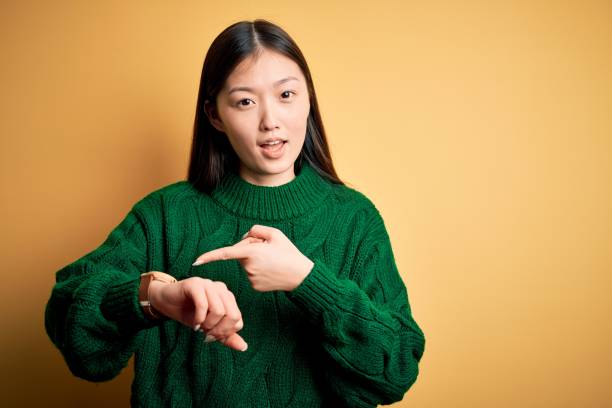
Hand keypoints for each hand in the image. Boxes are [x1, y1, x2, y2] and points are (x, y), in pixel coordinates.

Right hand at [148, 277, 247, 350]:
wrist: (165, 302)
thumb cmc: (189, 313)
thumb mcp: (209, 327)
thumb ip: (226, 336)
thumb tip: (244, 347)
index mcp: (227, 297)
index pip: (238, 320)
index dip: (225, 333)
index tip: (211, 336)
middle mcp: (221, 289)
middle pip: (233, 315)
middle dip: (219, 330)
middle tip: (206, 334)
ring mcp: (209, 284)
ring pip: (219, 310)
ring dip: (208, 325)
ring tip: (199, 327)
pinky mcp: (195, 284)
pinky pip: (203, 304)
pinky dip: (199, 318)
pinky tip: (194, 323)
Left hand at [192, 225, 313, 291]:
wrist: (301, 276)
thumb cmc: (289, 253)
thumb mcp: (275, 234)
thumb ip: (255, 230)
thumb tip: (244, 239)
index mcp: (251, 252)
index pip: (225, 253)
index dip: (209, 256)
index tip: (196, 261)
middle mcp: (248, 267)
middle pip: (240, 252)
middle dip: (250, 248)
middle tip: (269, 249)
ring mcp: (250, 278)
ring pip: (246, 263)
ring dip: (254, 259)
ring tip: (273, 260)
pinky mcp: (254, 286)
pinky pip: (251, 273)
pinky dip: (258, 269)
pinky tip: (271, 270)